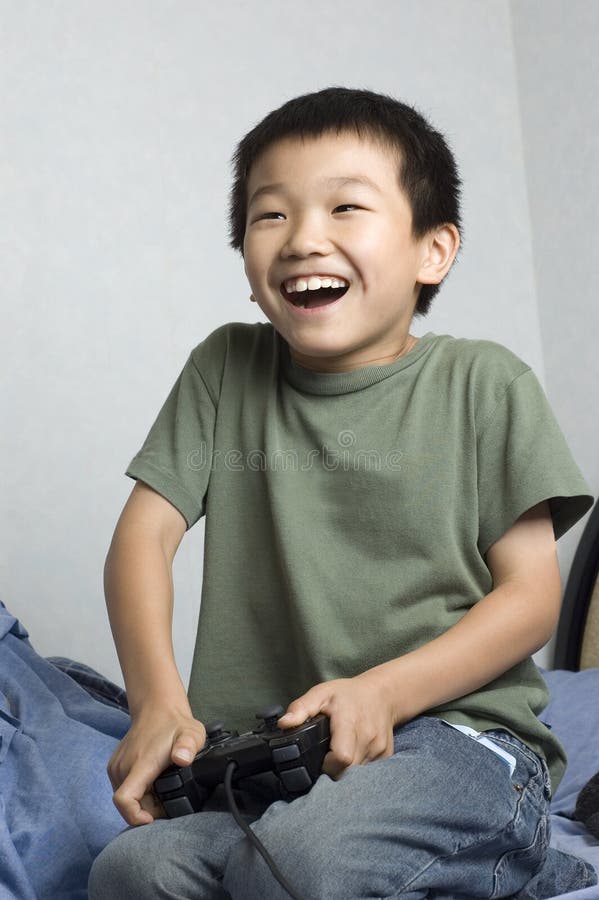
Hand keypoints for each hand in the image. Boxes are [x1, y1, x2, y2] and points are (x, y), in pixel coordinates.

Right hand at [107, 704, 206, 825]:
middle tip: (169, 802)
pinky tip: (154, 784)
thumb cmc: (175, 724)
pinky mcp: (115, 766)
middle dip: (146, 811)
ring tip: (164, 791)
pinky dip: (138, 793)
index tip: (152, 819)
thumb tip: (182, 758)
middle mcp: (123, 767)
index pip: (124, 800)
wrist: (157, 708)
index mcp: (140, 764)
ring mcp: (117, 767)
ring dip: (142, 802)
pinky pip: (123, 789)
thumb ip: (188, 746)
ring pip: (125, 798)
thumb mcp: (191, 734)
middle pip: (127, 805)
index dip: (135, 817)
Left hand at [277, 671, 395, 779]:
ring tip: (336, 757)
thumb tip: (284, 724)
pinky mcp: (386, 755)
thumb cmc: (347, 694)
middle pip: (348, 770)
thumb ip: (301, 708)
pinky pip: (368, 771)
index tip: (319, 760)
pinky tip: (351, 756)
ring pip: (358, 773)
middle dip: (333, 771)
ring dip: (345, 770)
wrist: (382, 694)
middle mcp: (368, 737)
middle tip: (324, 760)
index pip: (341, 757)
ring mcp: (379, 748)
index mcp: (350, 721)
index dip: (327, 765)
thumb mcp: (321, 693)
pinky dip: (357, 768)